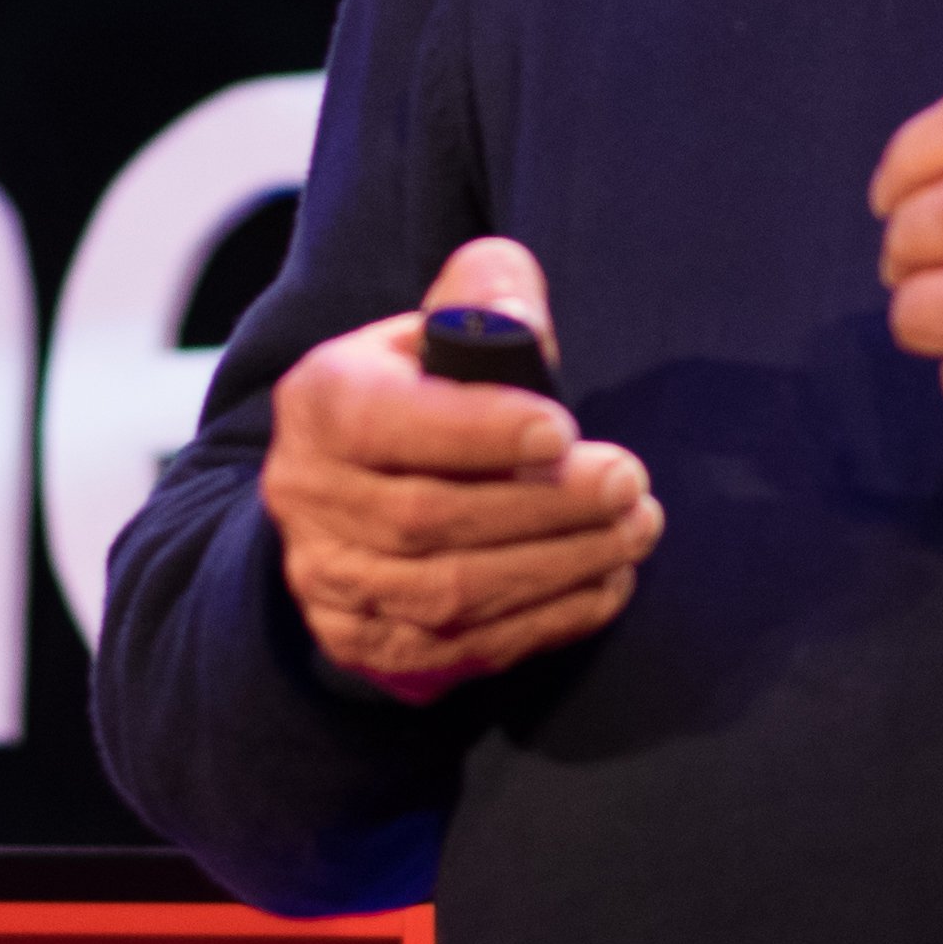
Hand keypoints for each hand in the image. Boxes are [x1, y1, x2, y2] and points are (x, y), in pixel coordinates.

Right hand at [260, 237, 664, 699]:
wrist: (359, 484)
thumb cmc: (424, 389)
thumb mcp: (443, 322)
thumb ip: (485, 297)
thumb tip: (520, 319)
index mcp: (319, 404)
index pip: (386, 424)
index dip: (476, 432)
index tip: (561, 432)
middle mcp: (307, 498)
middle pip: (426, 518)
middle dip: (544, 505)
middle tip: (629, 484)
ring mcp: (330, 582)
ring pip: (448, 592)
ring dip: (558, 566)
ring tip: (635, 529)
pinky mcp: (367, 643)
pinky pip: (462, 647)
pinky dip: (546, 620)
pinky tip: (607, 581)